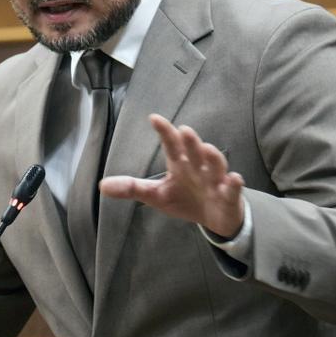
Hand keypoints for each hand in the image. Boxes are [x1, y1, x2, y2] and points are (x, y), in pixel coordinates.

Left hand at [100, 114, 244, 236]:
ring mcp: (215, 180)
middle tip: (184, 130)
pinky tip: (234, 179)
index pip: (171, 145)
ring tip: (208, 149)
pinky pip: (232, 189)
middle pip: (195, 151)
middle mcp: (198, 167)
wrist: (215, 217)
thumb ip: (132, 188)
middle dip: (191, 141)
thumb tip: (101, 185)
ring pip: (215, 166)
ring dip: (213, 157)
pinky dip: (234, 184)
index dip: (164, 132)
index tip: (154, 119)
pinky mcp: (228, 196)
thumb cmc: (186, 199)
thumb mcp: (157, 195)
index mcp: (180, 163)